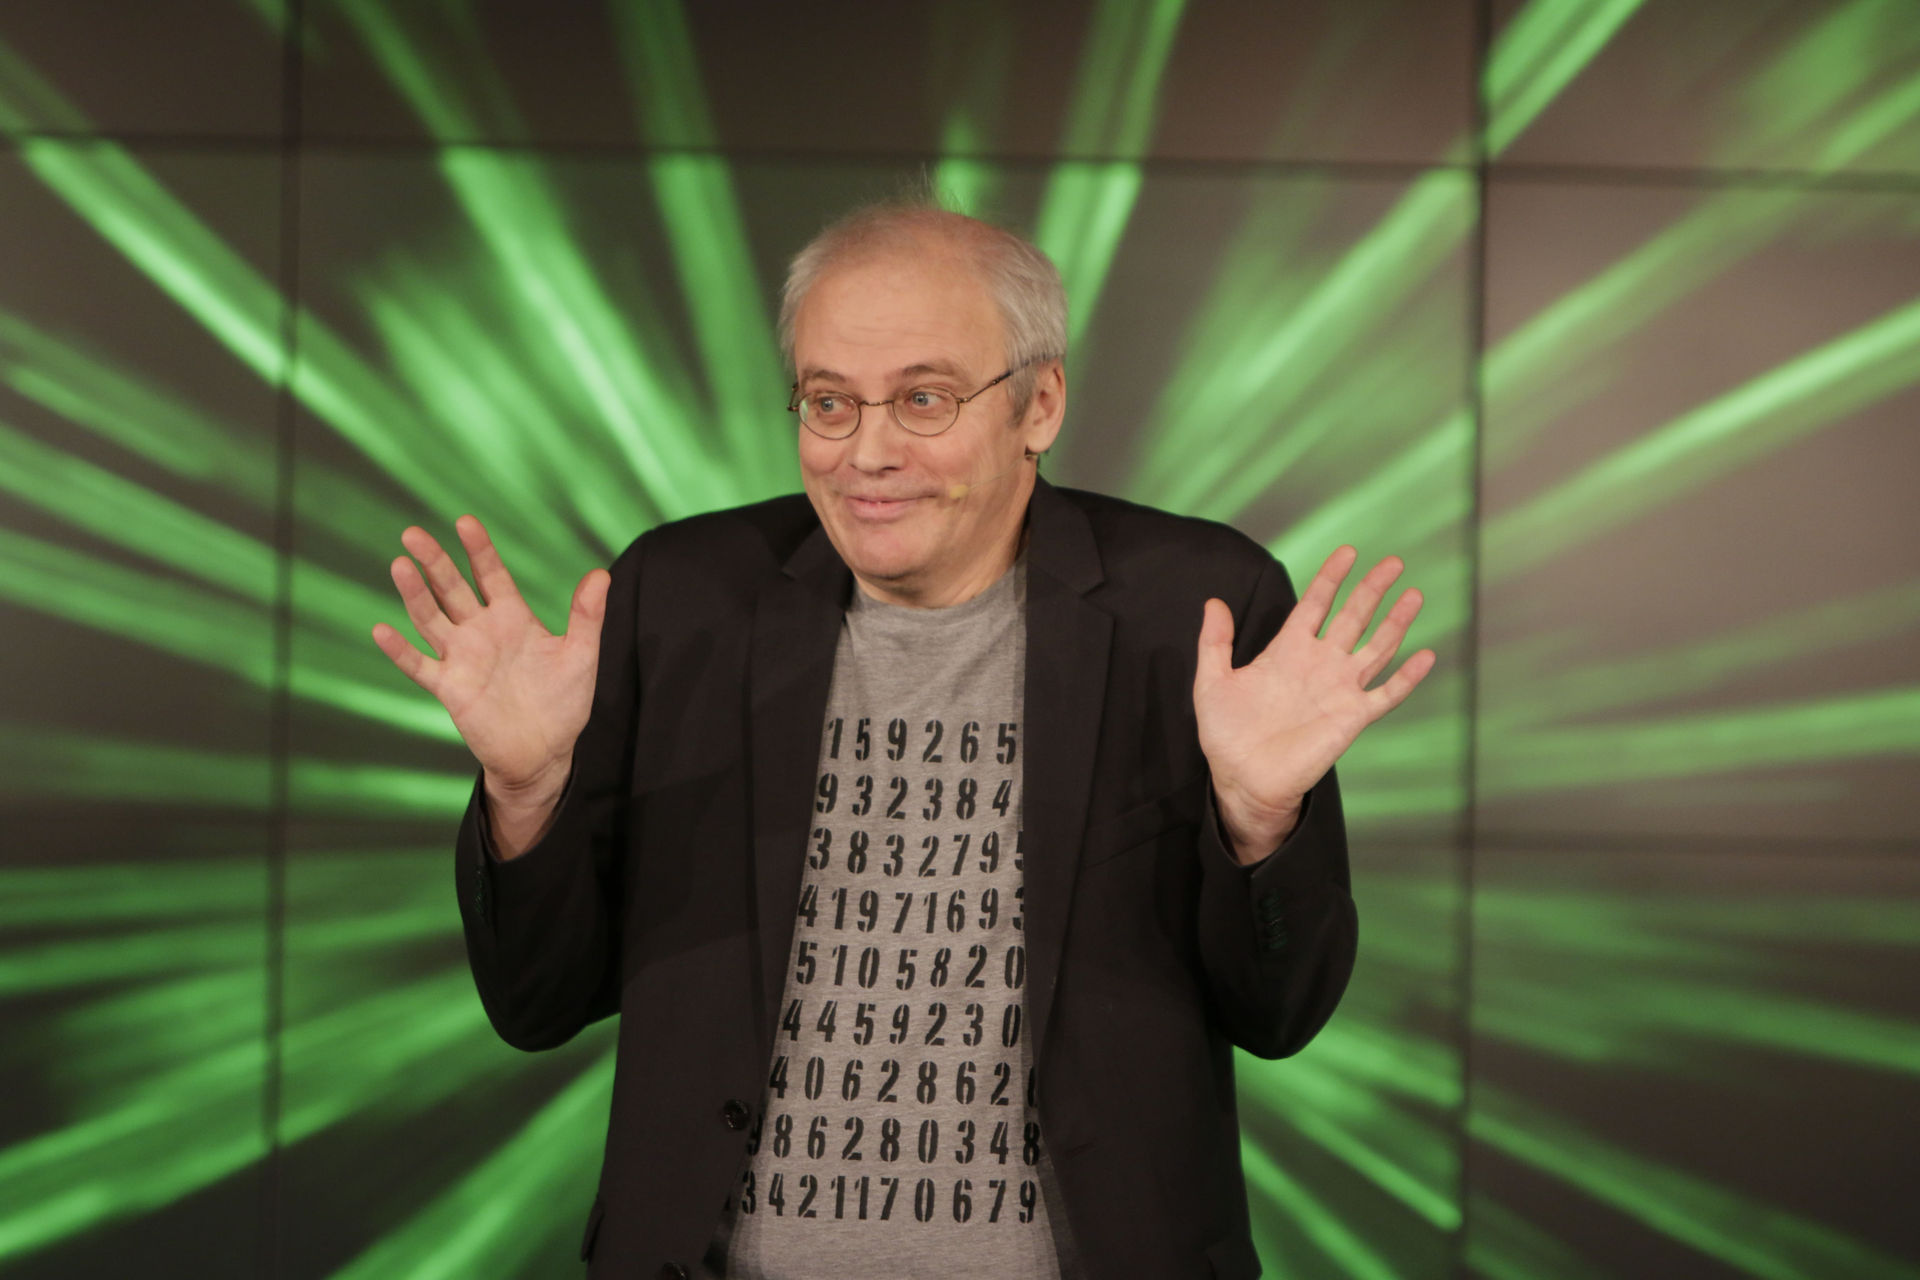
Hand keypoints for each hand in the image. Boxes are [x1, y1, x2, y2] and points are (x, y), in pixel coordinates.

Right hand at [372, 515, 609, 848]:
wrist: (544, 751)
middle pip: (452, 589)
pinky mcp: (450, 688)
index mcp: (512, 618)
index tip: (465, 521)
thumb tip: (601, 574)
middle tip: (413, 533)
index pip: (491, 575)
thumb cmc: (563, 702)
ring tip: (400, 565)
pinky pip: (420, 666)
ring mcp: (462, 658)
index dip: (479, 549)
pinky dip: (400, 651)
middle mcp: (481, 632)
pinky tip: (381, 630)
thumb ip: (587, 616)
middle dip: (434, 561)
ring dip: (414, 594)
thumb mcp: (580, 655)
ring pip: (431, 619)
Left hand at [1194, 546, 1433, 863]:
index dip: (1331, 578)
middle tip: (1393, 561)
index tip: (1348, 551)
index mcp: (1288, 651)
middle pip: (1353, 617)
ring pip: (1376, 648)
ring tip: (1413, 594)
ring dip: (1396, 622)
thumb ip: (1215, 642)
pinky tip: (1425, 655)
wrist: (1242, 779)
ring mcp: (1339, 689)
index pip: (1315, 604)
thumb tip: (1213, 602)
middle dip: (1372, 589)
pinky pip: (1386, 694)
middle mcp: (1319, 665)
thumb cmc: (1226, 734)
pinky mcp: (1352, 717)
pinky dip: (1407, 677)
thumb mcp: (1212, 681)